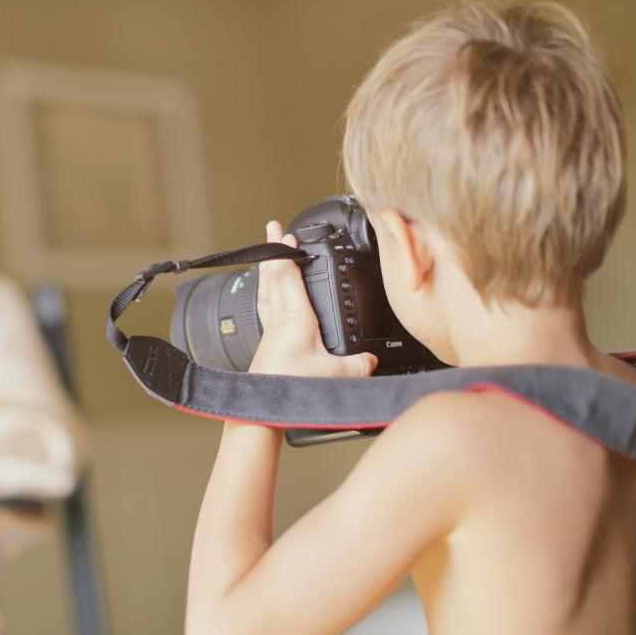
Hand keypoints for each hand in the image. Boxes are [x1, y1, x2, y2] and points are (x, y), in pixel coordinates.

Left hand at [249, 220, 377, 377]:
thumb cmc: (290, 387)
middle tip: (272, 228)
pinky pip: (265, 306)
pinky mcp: (266, 342)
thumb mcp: (333, 376)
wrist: (262, 406)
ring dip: (268, 268)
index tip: (287, 234)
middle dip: (273, 250)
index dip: (287, 253)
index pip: (288, 275)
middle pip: (273, 275)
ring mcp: (269, 329)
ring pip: (266, 289)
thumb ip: (356, 366)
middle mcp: (278, 318)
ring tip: (268, 252)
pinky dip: (266, 291)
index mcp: (294, 317)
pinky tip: (267, 294)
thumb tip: (373, 360)